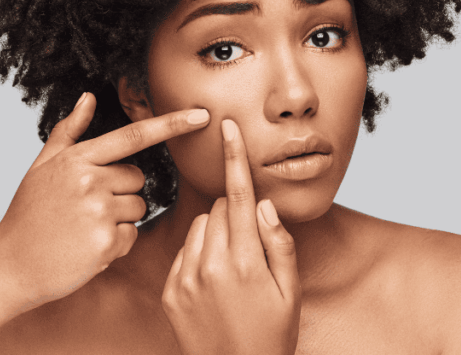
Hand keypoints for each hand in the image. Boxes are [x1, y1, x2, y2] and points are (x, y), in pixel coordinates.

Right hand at [0, 92, 210, 311]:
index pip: (134, 136)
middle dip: (120, 194)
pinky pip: (131, 237)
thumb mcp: (42, 167)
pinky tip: (86, 248)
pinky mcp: (105, 243)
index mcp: (77, 159)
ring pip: (138, 209)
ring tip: (83, 229)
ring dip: (119, 221)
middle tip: (85, 209)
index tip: (202, 115)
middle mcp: (90, 181)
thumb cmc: (28, 214)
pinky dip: (115, 245)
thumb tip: (88, 97)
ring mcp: (98, 212)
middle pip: (137, 180)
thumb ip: (69, 132)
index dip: (172, 125)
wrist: (10, 265)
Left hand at [161, 119, 301, 354]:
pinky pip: (183, 251)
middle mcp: (210, 265)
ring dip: (215, 233)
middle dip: (235, 213)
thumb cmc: (272, 335)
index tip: (227, 126)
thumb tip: (263, 204)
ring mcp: (186, 278)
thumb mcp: (291, 291)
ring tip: (232, 267)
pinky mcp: (170, 291)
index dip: (234, 157)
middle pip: (218, 208)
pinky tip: (213, 283)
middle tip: (250, 246)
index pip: (238, 195)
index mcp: (245, 261)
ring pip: (199, 226)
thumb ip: (279, 243)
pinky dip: (199, 255)